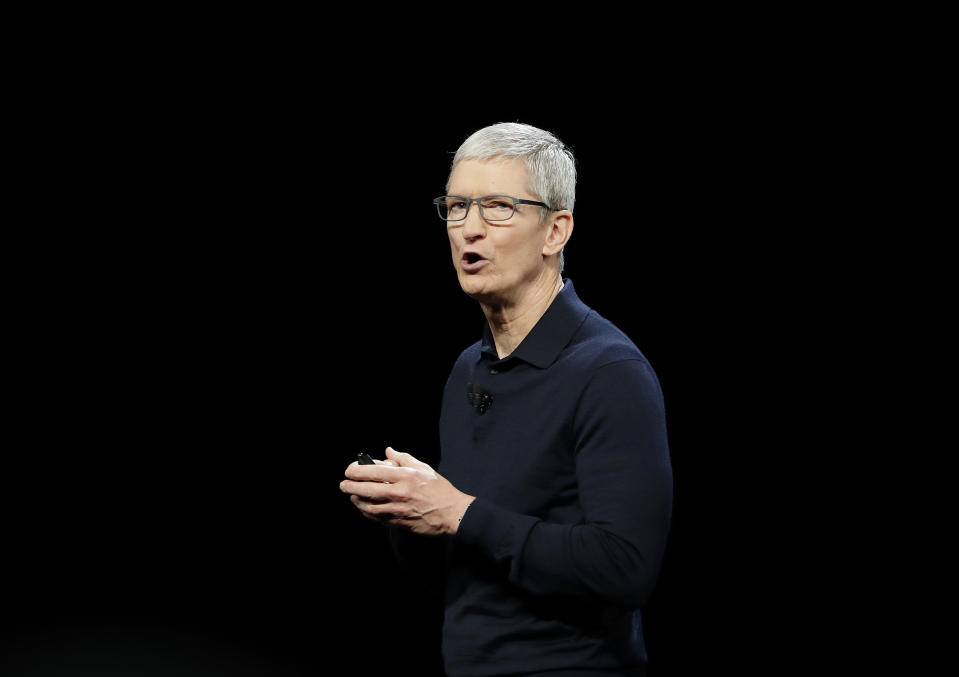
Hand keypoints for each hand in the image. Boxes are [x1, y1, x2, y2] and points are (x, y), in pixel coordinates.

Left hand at [340, 447, 473, 535]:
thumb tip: (388, 451)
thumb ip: (404, 458)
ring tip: (352, 495)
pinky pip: (376, 517)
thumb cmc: (439, 490)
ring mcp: (398, 509)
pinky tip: (364, 507)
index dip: (357, 470)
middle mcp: (400, 492)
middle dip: (350, 486)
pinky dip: (366, 512)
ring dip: (356, 500)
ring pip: (368, 505)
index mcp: (406, 476)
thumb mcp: (424, 468)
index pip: (374, 471)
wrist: (452, 514)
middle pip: (367, 489)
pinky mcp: (398, 522)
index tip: (350, 470)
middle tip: (344, 484)